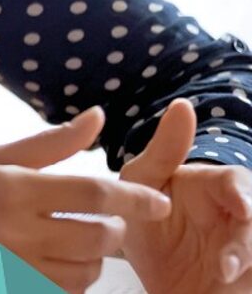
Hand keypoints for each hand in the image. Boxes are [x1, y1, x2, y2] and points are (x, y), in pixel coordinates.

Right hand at [0, 107, 172, 293]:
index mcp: (10, 186)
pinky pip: (60, 293)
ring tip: (77, 245)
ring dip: (94, 261)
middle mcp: (12, 228)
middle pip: (98, 238)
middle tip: (104, 224)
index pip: (92, 194)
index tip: (159, 203)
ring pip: (86, 273)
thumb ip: (49, 143)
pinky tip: (55, 266)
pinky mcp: (4, 287)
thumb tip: (97, 117)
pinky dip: (70, 282)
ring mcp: (8, 266)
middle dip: (113, 232)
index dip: (134, 198)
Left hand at [122, 98, 251, 293]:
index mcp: (217, 186)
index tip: (240, 209)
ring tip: (222, 276)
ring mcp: (244, 247)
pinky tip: (225, 286)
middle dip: (246, 243)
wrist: (139, 274)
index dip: (242, 196)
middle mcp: (239, 214)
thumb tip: (184, 104)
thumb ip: (165, 149)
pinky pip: (251, 277)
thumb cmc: (143, 217)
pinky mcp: (247, 277)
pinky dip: (244, 283)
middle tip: (226, 263)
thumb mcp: (143, 181)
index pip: (237, 184)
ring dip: (246, 262)